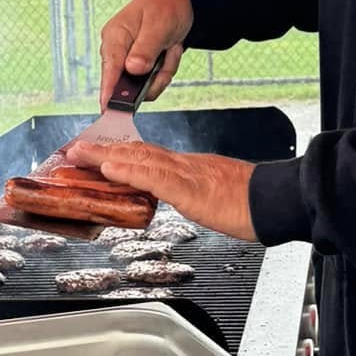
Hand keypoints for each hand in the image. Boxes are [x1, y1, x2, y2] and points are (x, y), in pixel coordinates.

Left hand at [66, 139, 256, 241]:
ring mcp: (188, 174)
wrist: (279, 201)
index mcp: (191, 170)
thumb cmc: (256, 205)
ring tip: (79, 154)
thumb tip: (187, 200)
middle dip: (104, 151)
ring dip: (106, 156)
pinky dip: (129, 170)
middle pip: (138, 152)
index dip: (121, 154)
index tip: (99, 155)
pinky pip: (155, 176)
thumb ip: (197, 197)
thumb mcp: (218, 200)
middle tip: (75, 149)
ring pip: (140, 159)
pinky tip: (110, 167)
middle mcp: (185, 166)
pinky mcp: (192, 188)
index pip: (149, 157)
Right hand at [98, 0, 192, 109]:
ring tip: (170, 49)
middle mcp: (118, 50)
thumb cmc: (165, 5)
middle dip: (152, 77)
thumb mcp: (159, 24)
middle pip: (127, 83)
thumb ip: (146, 48)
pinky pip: (153, 81)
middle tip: (166, 59)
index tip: (107, 109)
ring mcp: (129, 61)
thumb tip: (132, 69)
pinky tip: (169, 52)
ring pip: (144, 85)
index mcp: (115, 36)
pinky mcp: (140, 67)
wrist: (177, 1)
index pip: (109, 68)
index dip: (108, 91)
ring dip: (163, 71)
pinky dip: (166, 70)